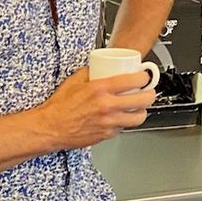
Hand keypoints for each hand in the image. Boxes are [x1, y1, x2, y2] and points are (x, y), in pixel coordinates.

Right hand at [34, 68, 157, 149]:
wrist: (51, 128)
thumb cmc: (60, 106)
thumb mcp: (75, 81)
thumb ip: (91, 72)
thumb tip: (102, 66)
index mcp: (101, 89)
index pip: (133, 80)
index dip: (144, 77)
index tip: (144, 76)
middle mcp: (108, 106)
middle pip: (143, 100)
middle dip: (150, 94)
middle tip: (148, 92)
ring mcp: (109, 122)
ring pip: (139, 117)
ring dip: (142, 111)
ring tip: (139, 107)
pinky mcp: (107, 134)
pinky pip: (124, 127)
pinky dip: (125, 122)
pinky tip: (121, 117)